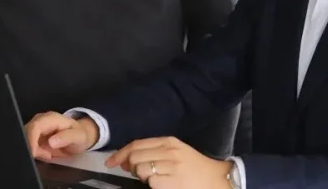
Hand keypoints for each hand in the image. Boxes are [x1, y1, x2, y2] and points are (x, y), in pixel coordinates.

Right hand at [24, 111, 98, 160]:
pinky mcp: (34, 136)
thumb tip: (51, 142)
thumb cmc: (79, 134)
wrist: (80, 136)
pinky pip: (28, 144)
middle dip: (32, 147)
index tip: (34, 153)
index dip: (31, 140)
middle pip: (26, 133)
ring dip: (34, 150)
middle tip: (46, 156)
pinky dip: (34, 152)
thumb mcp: (78, 137)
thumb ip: (66, 137)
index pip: (35, 127)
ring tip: (49, 155)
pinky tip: (46, 154)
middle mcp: (41, 121)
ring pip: (25, 139)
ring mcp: (36, 128)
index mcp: (51, 118)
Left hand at [106, 136, 231, 188]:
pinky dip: (151, 185)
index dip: (121, 153)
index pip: (137, 144)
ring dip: (141, 177)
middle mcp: (169, 151)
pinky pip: (151, 183)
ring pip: (140, 170)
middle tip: (137, 173)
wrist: (216, 180)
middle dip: (130, 167)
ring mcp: (171, 167)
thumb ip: (153, 152)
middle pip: (135, 157)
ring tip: (154, 179)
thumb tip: (126, 160)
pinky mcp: (172, 182)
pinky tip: (162, 185)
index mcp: (169, 142)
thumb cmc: (195, 168)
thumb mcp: (176, 152)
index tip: (111, 162)